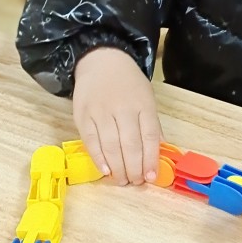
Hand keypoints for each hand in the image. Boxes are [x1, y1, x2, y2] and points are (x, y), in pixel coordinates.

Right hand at [72, 47, 161, 185]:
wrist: (101, 60)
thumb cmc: (128, 83)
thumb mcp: (147, 97)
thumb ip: (152, 124)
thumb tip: (158, 151)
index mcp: (143, 104)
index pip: (149, 136)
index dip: (151, 159)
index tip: (152, 176)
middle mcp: (122, 108)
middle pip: (130, 145)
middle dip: (134, 168)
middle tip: (136, 182)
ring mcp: (101, 111)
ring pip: (110, 146)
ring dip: (118, 168)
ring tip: (123, 180)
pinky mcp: (83, 115)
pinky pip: (91, 141)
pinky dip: (99, 158)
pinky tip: (106, 170)